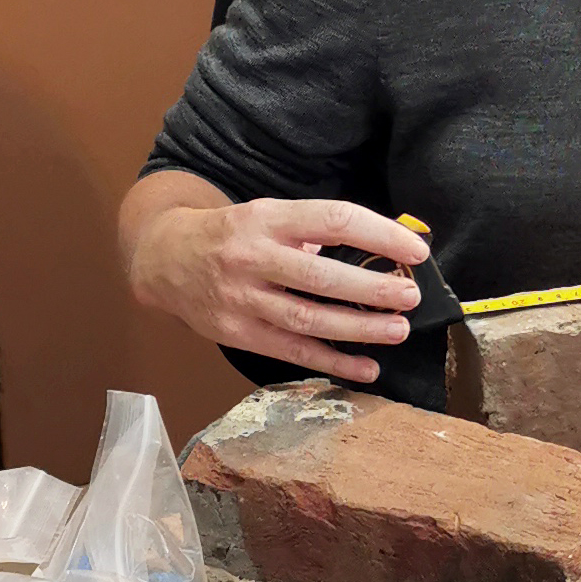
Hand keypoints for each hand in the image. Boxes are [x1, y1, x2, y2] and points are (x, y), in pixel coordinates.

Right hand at [130, 197, 431, 384]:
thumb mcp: (268, 214)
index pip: (332, 220)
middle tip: (411, 295)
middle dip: (372, 288)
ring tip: (398, 329)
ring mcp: (242, 299)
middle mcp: (252, 257)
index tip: (416, 250)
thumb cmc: (233, 234)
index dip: (379, 235)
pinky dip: (332, 362)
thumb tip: (382, 249)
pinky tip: (367, 368)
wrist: (164, 259)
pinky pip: (291, 351)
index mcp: (268, 219)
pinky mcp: (237, 334)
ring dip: (358, 328)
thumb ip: (314, 231)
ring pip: (307, 319)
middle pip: (320, 276)